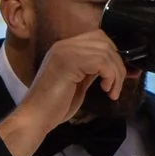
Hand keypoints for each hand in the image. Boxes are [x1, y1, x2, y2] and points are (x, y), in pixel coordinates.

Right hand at [0, 31, 128, 155]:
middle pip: (104, 42)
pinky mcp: (69, 62)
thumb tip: (114, 67)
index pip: (98, 38)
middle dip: (117, 64)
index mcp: (65, 48)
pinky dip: (110, 76)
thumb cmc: (55, 106)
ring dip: (116, 73)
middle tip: (115, 86)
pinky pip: (102, 62)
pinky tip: (106, 90)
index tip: (117, 76)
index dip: (113, 55)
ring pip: (106, 51)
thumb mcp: (79, 84)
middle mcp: (65, 45)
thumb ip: (92, 71)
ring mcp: (66, 51)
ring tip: (111, 91)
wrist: (36, 117)